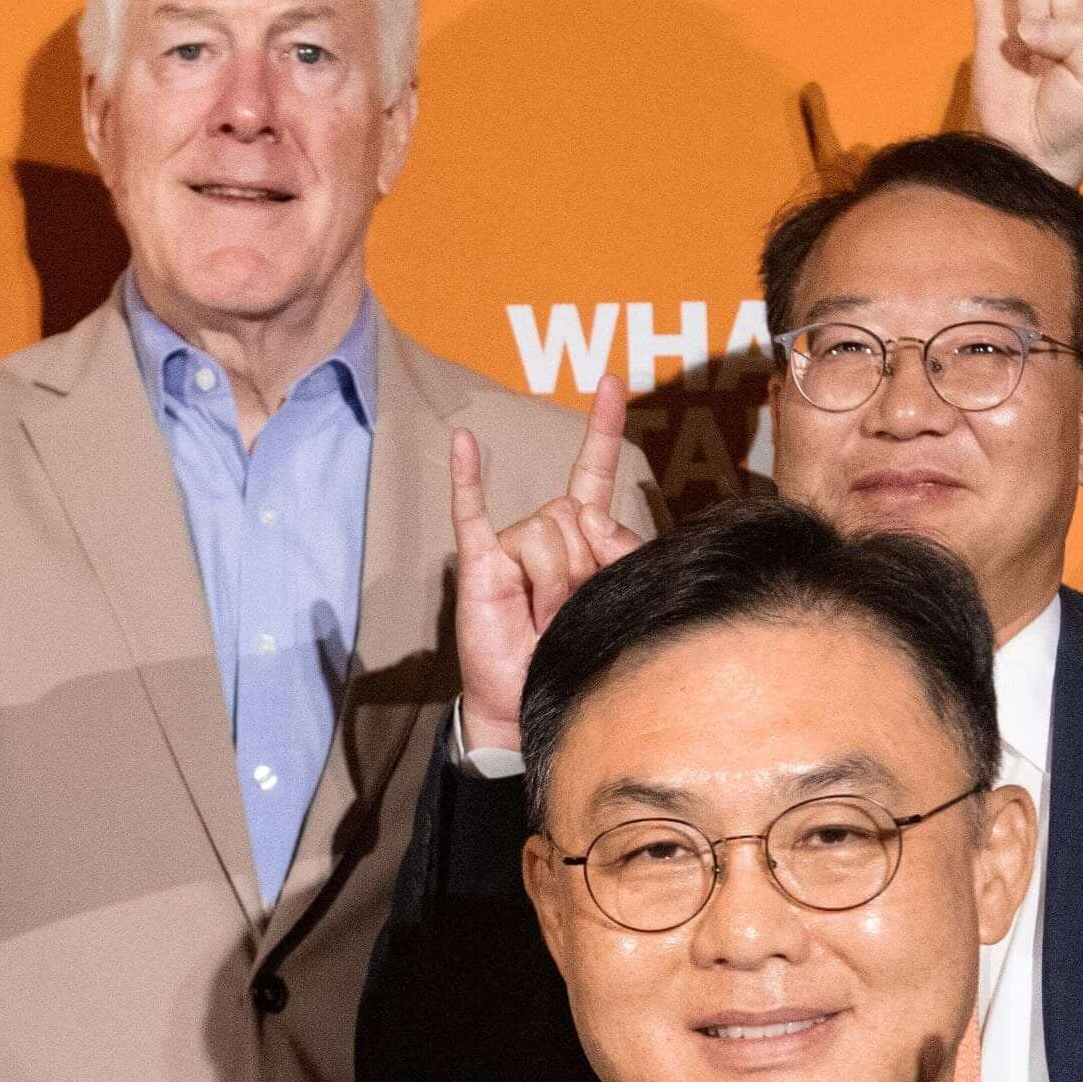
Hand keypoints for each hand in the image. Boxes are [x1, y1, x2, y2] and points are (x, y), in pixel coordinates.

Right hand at [447, 380, 635, 758]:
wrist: (532, 698)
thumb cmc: (576, 647)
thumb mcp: (616, 595)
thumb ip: (617, 549)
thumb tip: (586, 514)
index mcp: (581, 533)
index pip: (594, 471)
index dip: (604, 429)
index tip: (614, 382)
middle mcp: (547, 528)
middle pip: (575, 514)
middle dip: (582, 566)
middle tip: (568, 609)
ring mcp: (512, 542)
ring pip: (547, 532)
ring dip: (553, 583)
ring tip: (541, 617)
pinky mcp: (481, 560)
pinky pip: (471, 512)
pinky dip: (467, 479)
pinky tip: (464, 442)